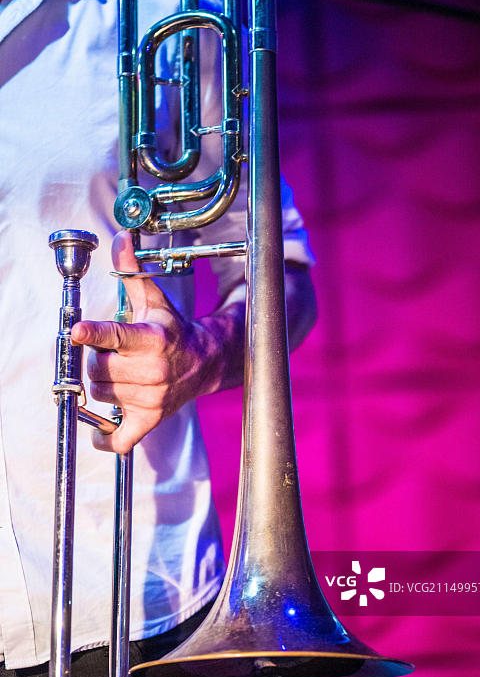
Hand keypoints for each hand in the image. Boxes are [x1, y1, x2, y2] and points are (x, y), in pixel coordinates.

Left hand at [71, 232, 225, 453]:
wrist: (205, 364)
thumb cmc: (173, 331)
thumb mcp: (153, 300)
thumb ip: (131, 271)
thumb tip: (120, 237)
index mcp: (152, 339)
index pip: (117, 336)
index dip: (94, 334)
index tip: (77, 331)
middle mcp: (153, 370)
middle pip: (98, 369)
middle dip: (98, 360)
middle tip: (113, 354)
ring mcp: (151, 398)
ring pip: (100, 394)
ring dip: (102, 384)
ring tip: (120, 372)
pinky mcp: (150, 419)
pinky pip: (121, 437)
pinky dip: (106, 438)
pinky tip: (100, 432)